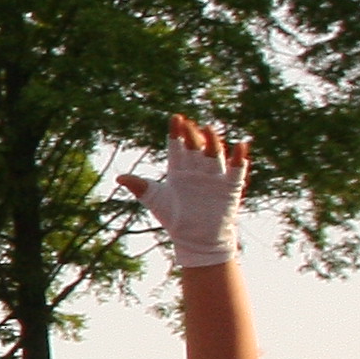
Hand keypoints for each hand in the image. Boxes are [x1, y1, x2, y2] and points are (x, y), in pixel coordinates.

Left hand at [118, 114, 249, 269]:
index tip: (175, 118)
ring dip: (212, 142)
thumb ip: (140, 187)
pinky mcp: (229, 188)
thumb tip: (118, 178)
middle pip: (195, 147)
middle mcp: (197, 169)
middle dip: (192, 135)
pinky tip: (241, 146)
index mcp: (179, 169)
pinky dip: (239, 159)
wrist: (196, 240)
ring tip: (207, 129)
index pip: (177, 146)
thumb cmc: (175, 219)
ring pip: (214, 154)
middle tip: (188, 124)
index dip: (177, 133)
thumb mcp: (156, 200)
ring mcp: (214, 177)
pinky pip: (236, 170)